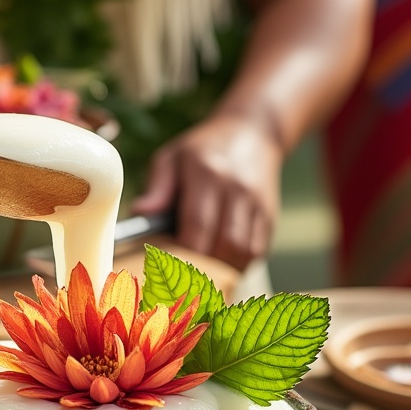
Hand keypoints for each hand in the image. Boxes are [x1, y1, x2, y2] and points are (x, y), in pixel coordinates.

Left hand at [131, 113, 282, 271]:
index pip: (197, 226)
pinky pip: (256, 253)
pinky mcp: (270, 217)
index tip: (162, 265)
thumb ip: (157, 188)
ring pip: (243, 254)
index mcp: (208, 173)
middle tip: (178, 277)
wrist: (253, 133)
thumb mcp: (172, 158)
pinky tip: (218, 263)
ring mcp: (258, 204)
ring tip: (198, 273)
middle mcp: (237, 190)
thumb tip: (140, 214)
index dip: (180, 253)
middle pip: (223, 246)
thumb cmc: (202, 149)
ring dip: (221, 271)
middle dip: (200, 268)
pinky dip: (236, 265)